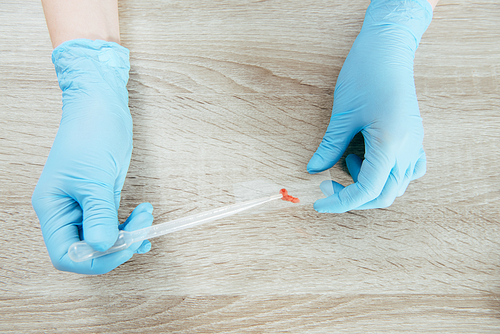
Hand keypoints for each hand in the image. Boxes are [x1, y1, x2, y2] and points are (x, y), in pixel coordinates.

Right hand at [32, 39, 151, 273]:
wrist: (101, 106)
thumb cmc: (91, 133)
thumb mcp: (95, 177)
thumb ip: (99, 214)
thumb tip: (103, 247)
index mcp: (53, 208)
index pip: (67, 254)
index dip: (96, 259)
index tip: (124, 246)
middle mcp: (66, 211)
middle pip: (86, 250)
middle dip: (117, 247)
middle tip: (141, 232)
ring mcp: (83, 205)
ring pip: (103, 238)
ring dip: (128, 235)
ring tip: (146, 216)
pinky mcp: (100, 198)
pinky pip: (113, 224)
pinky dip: (129, 226)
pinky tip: (143, 220)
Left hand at [307, 0, 432, 212]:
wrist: (387, 51)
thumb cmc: (364, 75)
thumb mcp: (342, 115)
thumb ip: (330, 146)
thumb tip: (314, 169)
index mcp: (391, 143)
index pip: (367, 189)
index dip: (341, 202)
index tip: (319, 204)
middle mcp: (408, 148)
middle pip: (385, 194)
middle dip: (354, 196)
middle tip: (329, 185)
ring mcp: (415, 144)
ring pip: (397, 184)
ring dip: (370, 184)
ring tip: (350, 159)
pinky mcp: (414, 138)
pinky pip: (409, 170)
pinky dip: (388, 174)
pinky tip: (369, 159)